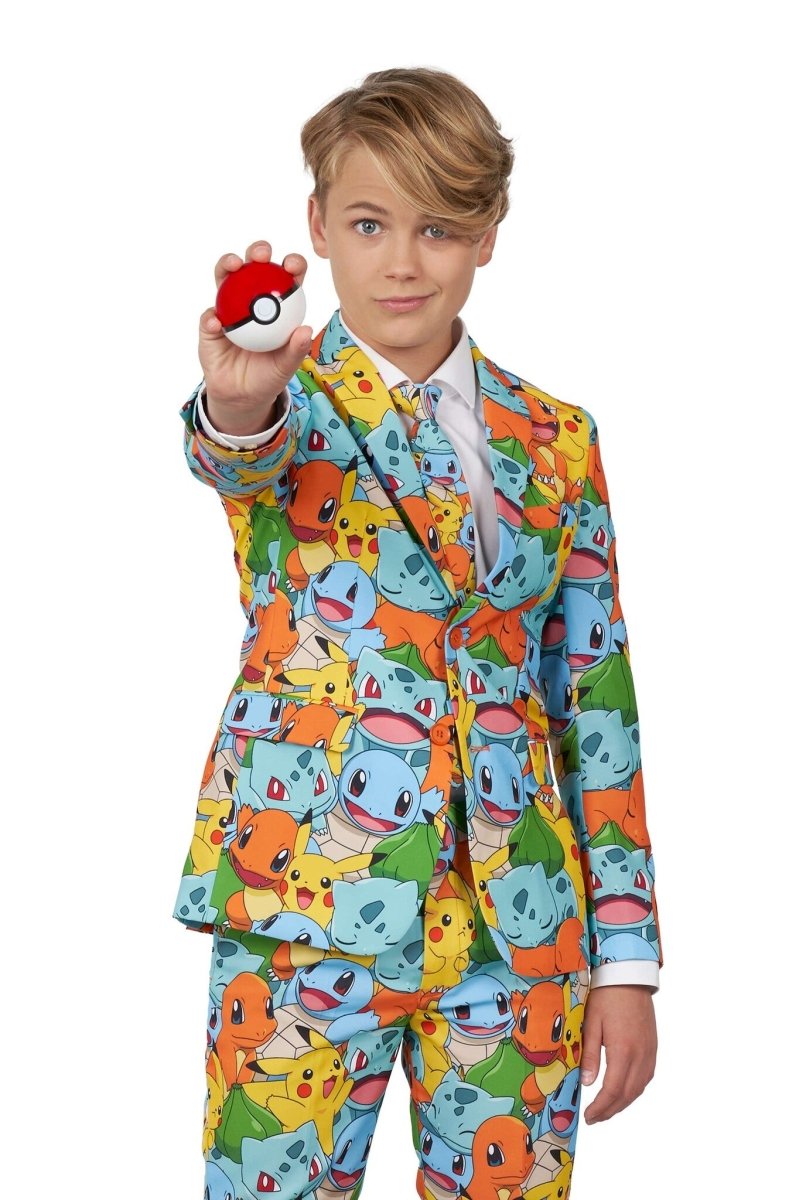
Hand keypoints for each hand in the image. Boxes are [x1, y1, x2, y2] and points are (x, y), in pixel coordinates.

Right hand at [199, 239, 312, 428]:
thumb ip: (296, 350)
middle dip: (258, 252)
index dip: (292, 265)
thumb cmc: (269, 375)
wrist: (243, 395)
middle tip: (261, 255)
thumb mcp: (286, 366)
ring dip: (226, 266)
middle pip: (254, 267)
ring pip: (226, 280)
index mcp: (278, 304)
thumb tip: (305, 330)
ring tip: (232, 266)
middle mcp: (252, 299)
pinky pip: (209, 317)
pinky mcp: (210, 325)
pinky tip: (217, 322)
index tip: (292, 265)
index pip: (286, 277)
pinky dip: (212, 317)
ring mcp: (229, 308)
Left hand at [580, 983, 656, 1122]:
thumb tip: (586, 1082)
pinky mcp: (653, 1046)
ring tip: (606, 1109)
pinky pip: (646, 1077)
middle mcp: (641, 1055)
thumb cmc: (607, 995)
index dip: (600, 1108)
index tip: (589, 1116)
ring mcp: (650, 1052)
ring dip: (623, 1102)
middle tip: (594, 1118)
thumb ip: (589, 1054)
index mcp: (623, 1050)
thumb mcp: (591, 1023)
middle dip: (610, 1110)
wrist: (629, 975)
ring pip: (639, 1088)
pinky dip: (634, 1089)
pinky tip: (623, 1090)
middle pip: (627, 1094)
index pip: (612, 1090)